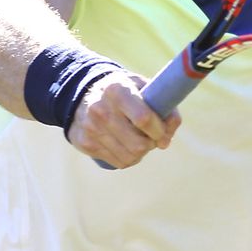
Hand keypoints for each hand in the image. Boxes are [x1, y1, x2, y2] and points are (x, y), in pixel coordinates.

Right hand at [67, 70, 181, 168]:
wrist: (86, 94)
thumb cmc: (127, 91)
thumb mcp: (146, 87)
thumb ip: (165, 107)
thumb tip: (166, 141)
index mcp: (118, 90)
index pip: (143, 118)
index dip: (159, 130)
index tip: (163, 131)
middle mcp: (100, 109)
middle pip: (138, 144)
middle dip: (152, 143)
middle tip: (154, 137)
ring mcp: (90, 128)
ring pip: (129, 157)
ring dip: (142, 152)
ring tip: (142, 140)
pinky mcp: (85, 143)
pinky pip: (118, 162)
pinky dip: (130, 158)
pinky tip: (129, 146)